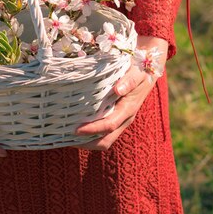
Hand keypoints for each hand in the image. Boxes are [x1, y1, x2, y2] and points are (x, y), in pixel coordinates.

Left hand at [71, 36, 167, 150]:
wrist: (147, 71)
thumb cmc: (139, 70)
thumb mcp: (136, 72)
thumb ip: (129, 80)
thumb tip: (118, 89)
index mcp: (128, 109)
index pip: (109, 125)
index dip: (92, 129)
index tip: (76, 129)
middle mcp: (124, 119)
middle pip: (105, 141)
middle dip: (86, 143)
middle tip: (65, 138)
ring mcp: (120, 120)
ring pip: (103, 140)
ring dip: (86, 141)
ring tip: (66, 135)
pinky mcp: (115, 118)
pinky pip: (102, 133)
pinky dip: (89, 134)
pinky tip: (74, 126)